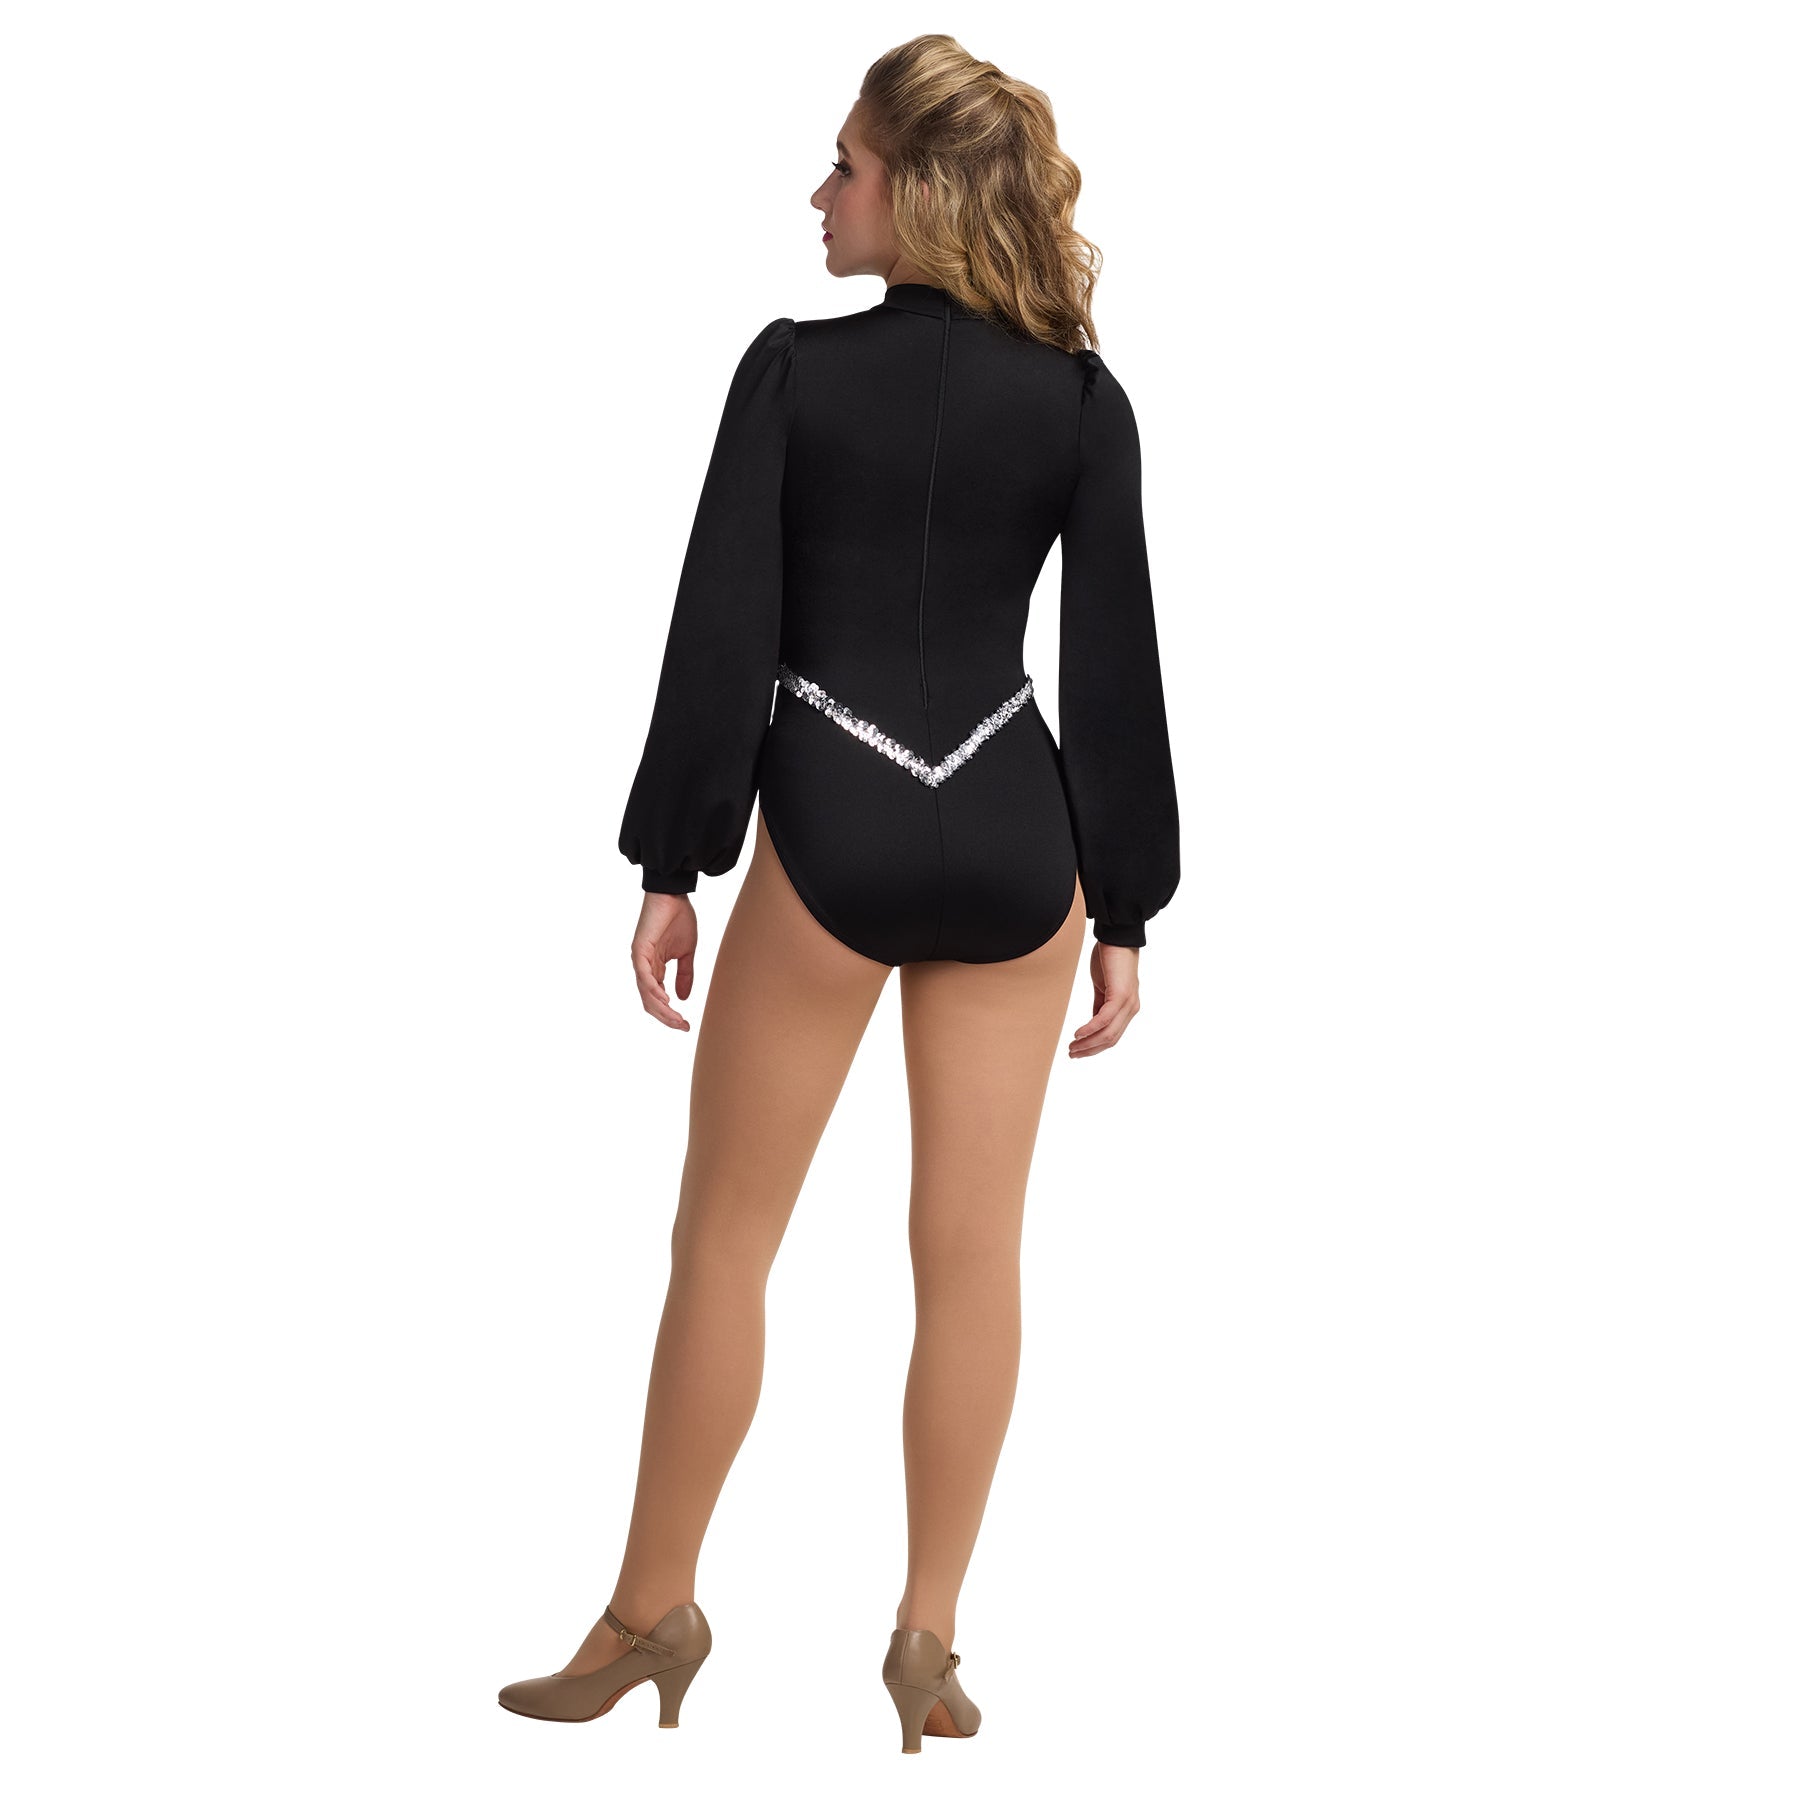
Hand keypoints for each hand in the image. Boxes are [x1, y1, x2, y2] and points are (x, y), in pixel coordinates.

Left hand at [631, 892, 697, 1028]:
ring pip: (646, 993)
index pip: (658, 999)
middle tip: (682, 1026)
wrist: (674, 894)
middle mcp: (644, 967)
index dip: (670, 1015)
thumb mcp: (686, 953)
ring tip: (675, 1018)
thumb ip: (684, 975)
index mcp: (655, 969)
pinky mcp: (639, 949)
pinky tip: (666, 999)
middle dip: (666, 1017)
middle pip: (650, 1001)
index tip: (685, 1025)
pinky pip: (644, 975)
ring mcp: (640, 959)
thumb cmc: (679, 919)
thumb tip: (683, 999)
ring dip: (661, 1008)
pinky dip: (653, 989)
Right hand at [1067, 940, 1141, 1056]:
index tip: (1077, 1052)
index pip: (1112, 1036)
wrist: (1117, 937)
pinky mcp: (1120, 995)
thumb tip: (1092, 1022)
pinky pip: (1105, 1019)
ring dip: (1088, 1043)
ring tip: (1072, 1047)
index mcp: (1126, 1008)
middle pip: (1110, 1039)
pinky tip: (1078, 1034)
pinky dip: (1091, 1029)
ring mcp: (1128, 1003)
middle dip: (1089, 1049)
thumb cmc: (1110, 958)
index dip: (1094, 1047)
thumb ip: (1100, 1005)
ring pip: (1108, 1033)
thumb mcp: (1102, 987)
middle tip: (1072, 1053)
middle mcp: (1131, 1008)